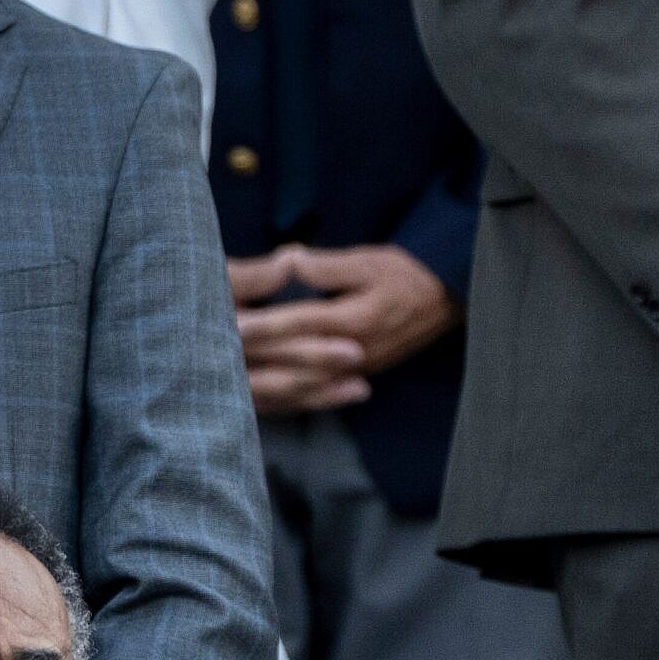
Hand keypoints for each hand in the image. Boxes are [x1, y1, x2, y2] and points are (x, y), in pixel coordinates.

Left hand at [229, 244, 461, 415]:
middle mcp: (355, 354)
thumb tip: (289, 260)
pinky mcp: (359, 377)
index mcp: (354, 320)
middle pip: (293, 365)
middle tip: (211, 359)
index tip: (226, 324)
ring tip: (227, 383)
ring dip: (265, 387)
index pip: (297, 324)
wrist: (447, 299)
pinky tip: (261, 398)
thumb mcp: (369, 260)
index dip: (261, 325)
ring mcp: (357, 371)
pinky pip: (317, 396)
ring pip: (303, 389)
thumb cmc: (407, 274)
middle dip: (252, 363)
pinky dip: (287, 399)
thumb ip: (327, 266)